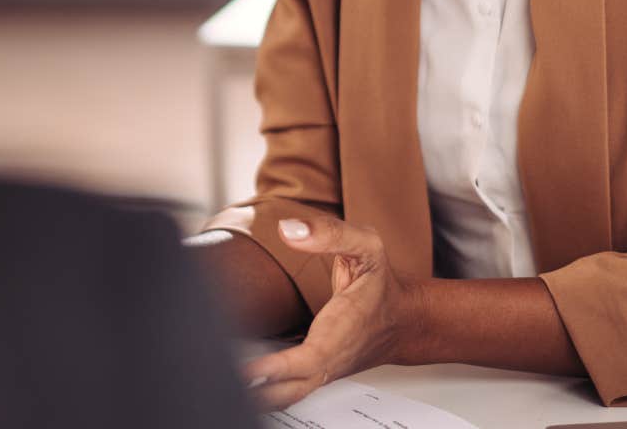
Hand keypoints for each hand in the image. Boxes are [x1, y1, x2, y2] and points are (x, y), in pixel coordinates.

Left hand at [240, 215, 419, 409]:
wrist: (403, 318)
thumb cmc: (381, 284)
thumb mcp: (366, 246)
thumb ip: (329, 233)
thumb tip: (290, 230)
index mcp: (342, 329)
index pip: (308, 359)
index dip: (277, 369)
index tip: (248, 371)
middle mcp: (331, 357)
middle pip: (291, 390)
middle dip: (258, 394)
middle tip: (224, 384)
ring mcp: (324, 370)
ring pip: (289, 395)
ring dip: (259, 397)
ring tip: (224, 387)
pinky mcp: (318, 374)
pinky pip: (291, 390)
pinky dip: (267, 392)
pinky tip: (244, 385)